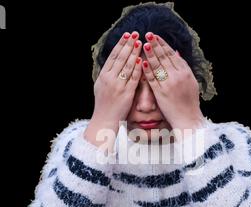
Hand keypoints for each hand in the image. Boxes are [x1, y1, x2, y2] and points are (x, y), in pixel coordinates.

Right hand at [85, 31, 142, 146]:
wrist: (104, 120)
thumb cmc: (104, 106)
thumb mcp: (101, 88)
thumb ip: (108, 76)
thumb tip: (113, 65)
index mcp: (103, 76)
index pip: (113, 56)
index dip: (120, 44)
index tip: (127, 35)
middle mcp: (109, 78)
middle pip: (120, 57)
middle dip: (128, 44)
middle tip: (135, 33)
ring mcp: (117, 85)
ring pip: (126, 65)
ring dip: (133, 52)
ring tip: (140, 42)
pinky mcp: (125, 93)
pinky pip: (132, 78)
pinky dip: (137, 68)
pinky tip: (141, 60)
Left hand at [142, 32, 204, 133]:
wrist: (188, 118)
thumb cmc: (189, 101)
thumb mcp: (191, 82)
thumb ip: (183, 67)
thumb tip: (176, 53)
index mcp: (185, 72)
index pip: (172, 55)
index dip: (163, 44)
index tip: (156, 36)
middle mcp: (178, 76)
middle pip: (164, 57)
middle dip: (155, 44)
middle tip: (148, 34)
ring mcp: (169, 84)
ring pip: (158, 66)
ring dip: (150, 54)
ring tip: (143, 44)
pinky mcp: (161, 93)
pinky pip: (152, 79)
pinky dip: (147, 70)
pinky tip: (141, 62)